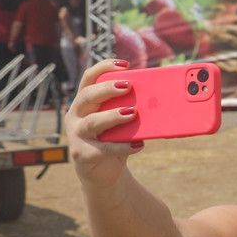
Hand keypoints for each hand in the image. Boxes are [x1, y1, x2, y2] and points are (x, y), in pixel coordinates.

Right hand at [64, 60, 139, 186]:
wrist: (104, 171)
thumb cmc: (114, 139)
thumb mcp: (122, 122)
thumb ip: (131, 109)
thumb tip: (161, 99)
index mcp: (85, 102)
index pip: (89, 78)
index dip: (103, 68)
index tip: (124, 65)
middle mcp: (75, 115)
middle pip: (88, 96)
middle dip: (107, 89)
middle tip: (128, 86)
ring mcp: (77, 135)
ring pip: (92, 122)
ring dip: (113, 116)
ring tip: (132, 113)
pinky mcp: (82, 154)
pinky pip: (103, 148)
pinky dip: (123, 146)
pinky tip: (139, 145)